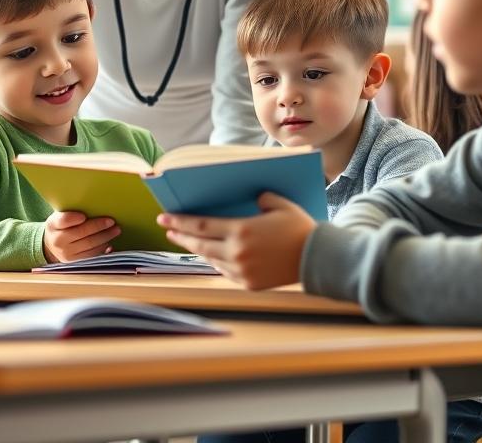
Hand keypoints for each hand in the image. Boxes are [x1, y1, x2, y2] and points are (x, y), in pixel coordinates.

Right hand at [42, 211, 119, 262]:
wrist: (52, 247)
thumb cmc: (60, 227)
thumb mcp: (58, 217)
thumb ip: (70, 213)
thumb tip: (92, 210)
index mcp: (53, 225)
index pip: (63, 221)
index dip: (73, 219)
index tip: (83, 216)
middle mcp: (58, 241)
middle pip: (81, 233)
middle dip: (98, 226)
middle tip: (112, 221)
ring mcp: (67, 254)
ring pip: (89, 245)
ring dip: (105, 237)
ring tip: (116, 230)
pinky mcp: (76, 263)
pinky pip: (93, 256)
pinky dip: (103, 249)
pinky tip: (110, 243)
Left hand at [157, 192, 315, 289]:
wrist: (318, 259)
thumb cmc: (300, 228)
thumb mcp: (279, 203)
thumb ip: (260, 197)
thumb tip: (251, 197)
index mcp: (241, 230)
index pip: (201, 225)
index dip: (180, 221)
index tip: (164, 217)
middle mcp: (237, 252)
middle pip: (199, 244)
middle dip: (180, 236)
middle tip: (167, 229)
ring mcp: (241, 271)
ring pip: (210, 259)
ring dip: (195, 250)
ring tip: (185, 241)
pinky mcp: (249, 283)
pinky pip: (225, 271)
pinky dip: (215, 261)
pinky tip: (210, 255)